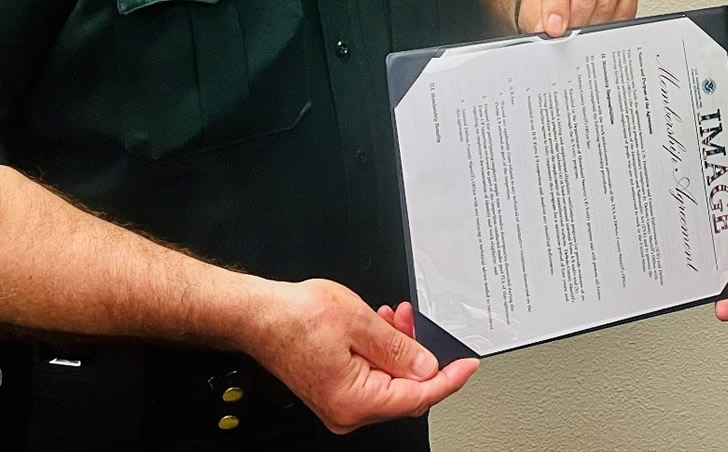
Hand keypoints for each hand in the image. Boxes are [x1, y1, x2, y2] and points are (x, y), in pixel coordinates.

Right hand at [242, 279, 476, 433]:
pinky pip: (371, 375)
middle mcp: (347, 411)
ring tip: (395, 316)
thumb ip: (399, 348)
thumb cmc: (296, 318)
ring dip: (398, 347)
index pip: (418, 396)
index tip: (468, 365)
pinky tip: (381, 327)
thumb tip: (428, 367)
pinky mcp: (334, 390)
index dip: (449, 379)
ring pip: (389, 379)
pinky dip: (381, 351)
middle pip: (405, 390)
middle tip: (416, 321)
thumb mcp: (361, 322)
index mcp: (355, 401)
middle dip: (417, 353)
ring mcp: (339, 403)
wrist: (258, 316)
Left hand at [520, 0, 636, 35]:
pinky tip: (596, 25)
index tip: (554, 27)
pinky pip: (624, 11)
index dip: (558, 4)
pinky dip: (610, 25)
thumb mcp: (533, 4)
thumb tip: (546, 31)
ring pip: (608, 1)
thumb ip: (537, 18)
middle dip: (577, 15)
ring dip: (592, 22)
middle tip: (568, 32)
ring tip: (580, 29)